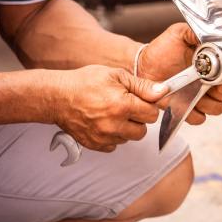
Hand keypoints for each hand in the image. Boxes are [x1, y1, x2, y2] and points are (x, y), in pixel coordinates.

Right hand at [51, 65, 168, 151]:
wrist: (57, 97)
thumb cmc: (86, 82)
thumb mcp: (116, 75)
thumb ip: (142, 86)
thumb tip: (163, 91)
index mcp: (122, 105)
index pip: (152, 114)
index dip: (148, 106)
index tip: (140, 100)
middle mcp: (114, 124)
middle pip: (143, 130)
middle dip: (139, 119)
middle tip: (126, 107)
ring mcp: (103, 137)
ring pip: (130, 138)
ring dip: (127, 128)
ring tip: (113, 113)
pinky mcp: (95, 145)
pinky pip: (115, 145)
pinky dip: (114, 136)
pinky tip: (105, 122)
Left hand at [137, 23, 221, 124]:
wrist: (143, 64)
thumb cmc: (162, 49)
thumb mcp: (179, 34)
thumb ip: (194, 32)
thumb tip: (209, 35)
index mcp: (213, 66)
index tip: (220, 80)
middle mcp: (210, 83)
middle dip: (221, 94)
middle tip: (207, 86)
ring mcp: (199, 97)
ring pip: (217, 109)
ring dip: (207, 104)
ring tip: (193, 93)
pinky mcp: (187, 109)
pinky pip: (199, 118)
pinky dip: (193, 113)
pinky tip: (183, 102)